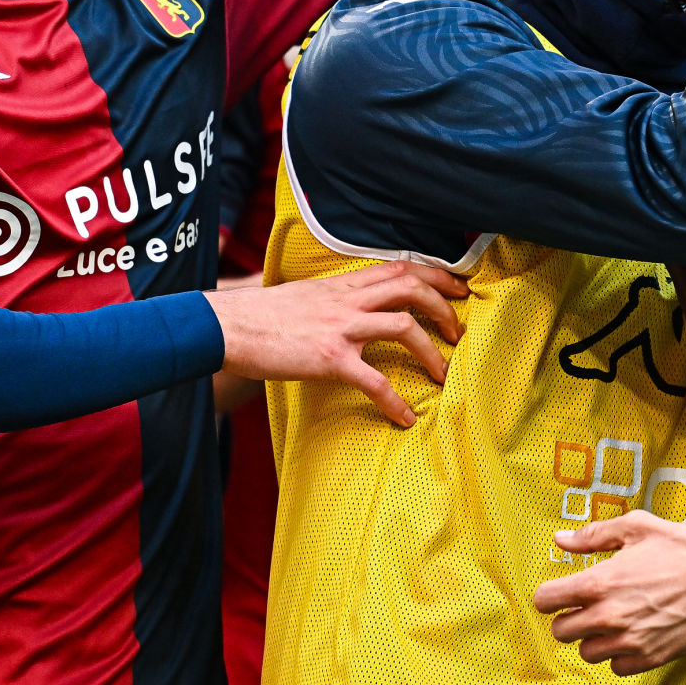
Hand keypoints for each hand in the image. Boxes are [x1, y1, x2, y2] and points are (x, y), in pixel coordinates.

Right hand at [205, 261, 468, 426]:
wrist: (226, 326)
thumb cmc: (262, 315)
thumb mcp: (307, 293)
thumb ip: (337, 295)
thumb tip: (359, 303)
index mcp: (343, 284)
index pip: (400, 267)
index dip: (436, 275)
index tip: (458, 288)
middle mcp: (347, 300)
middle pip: (411, 288)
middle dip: (444, 307)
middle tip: (459, 331)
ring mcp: (340, 327)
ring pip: (404, 326)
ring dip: (432, 351)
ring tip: (444, 373)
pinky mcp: (329, 358)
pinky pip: (373, 380)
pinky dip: (395, 401)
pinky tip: (405, 417)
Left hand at [532, 510, 685, 674]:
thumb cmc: (681, 546)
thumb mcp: (635, 527)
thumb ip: (593, 535)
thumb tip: (560, 540)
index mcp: (599, 582)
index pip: (547, 601)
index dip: (550, 595)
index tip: (561, 593)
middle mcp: (609, 616)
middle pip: (561, 633)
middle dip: (569, 618)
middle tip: (587, 606)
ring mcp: (630, 641)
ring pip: (587, 653)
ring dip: (593, 638)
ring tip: (612, 620)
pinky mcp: (651, 658)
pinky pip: (617, 667)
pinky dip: (619, 655)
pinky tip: (632, 634)